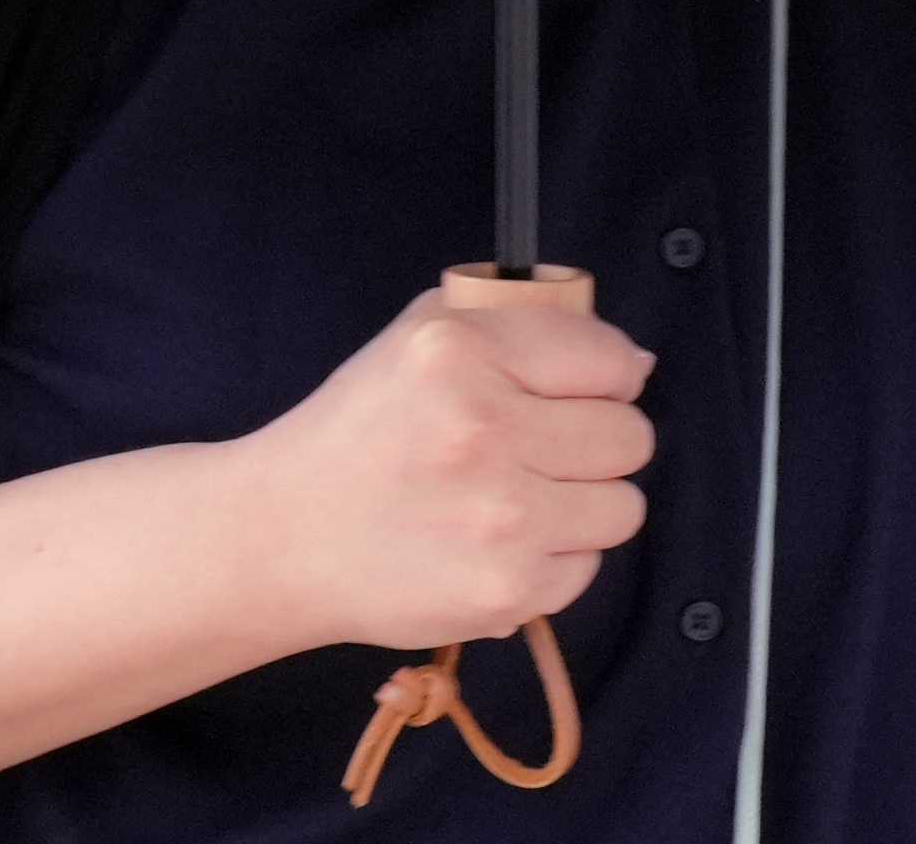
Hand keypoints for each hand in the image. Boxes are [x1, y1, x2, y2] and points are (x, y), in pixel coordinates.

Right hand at [238, 282, 656, 648]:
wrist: (280, 538)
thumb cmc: (362, 431)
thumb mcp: (424, 335)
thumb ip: (524, 322)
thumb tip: (635, 363)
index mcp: (460, 352)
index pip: (611, 359)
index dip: (605, 378)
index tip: (577, 394)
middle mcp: (482, 430)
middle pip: (629, 437)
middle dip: (595, 443)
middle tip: (538, 452)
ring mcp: (499, 519)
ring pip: (623, 507)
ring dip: (583, 506)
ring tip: (519, 501)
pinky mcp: (504, 591)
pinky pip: (586, 570)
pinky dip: (552, 562)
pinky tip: (494, 547)